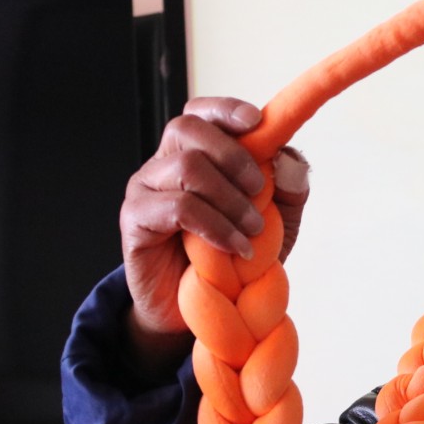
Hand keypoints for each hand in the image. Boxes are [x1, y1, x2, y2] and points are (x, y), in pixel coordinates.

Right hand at [118, 96, 309, 370]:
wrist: (204, 313)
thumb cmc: (236, 259)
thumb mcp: (278, 223)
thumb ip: (288, 189)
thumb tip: (287, 159)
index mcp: (196, 154)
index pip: (201, 112)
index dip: (226, 110)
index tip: (258, 122)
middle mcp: (165, 163)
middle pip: (188, 128)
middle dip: (234, 156)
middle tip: (260, 192)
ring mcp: (145, 189)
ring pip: (186, 166)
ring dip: (231, 198)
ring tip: (254, 231)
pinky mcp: (135, 221)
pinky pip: (177, 207)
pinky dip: (216, 226)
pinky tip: (236, 249)